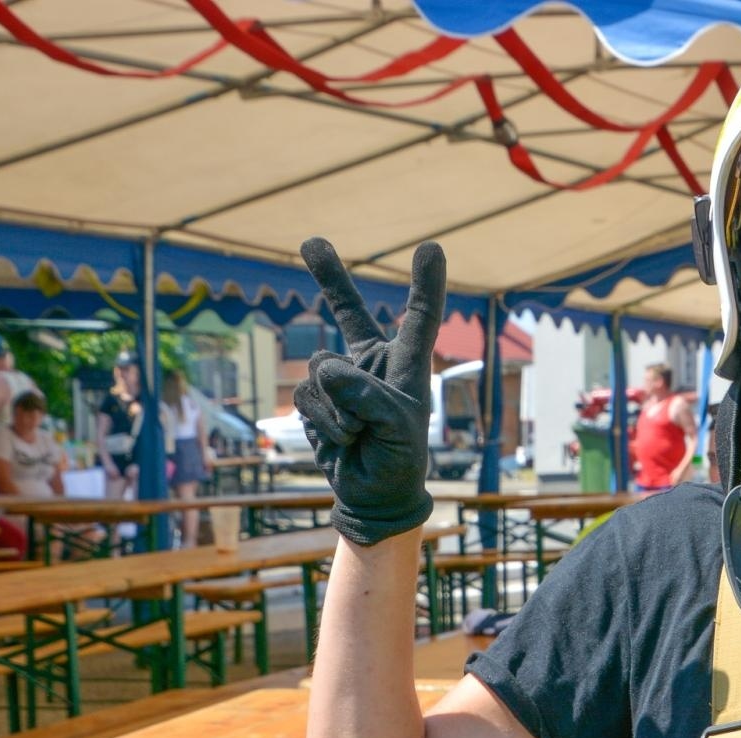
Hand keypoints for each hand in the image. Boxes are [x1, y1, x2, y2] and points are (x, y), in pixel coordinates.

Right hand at [294, 238, 444, 545]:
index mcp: (407, 364)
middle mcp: (372, 362)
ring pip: (322, 370)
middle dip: (329, 276)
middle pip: (348, 311)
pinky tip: (342, 437)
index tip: (432, 248)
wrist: (372, 492)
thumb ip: (365, 395)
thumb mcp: (396, 428)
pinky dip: (323, 420)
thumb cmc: (399, 458)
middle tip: (311, 241)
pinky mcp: (316, 396)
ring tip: (360, 433)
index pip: (420, 319)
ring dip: (338, 409)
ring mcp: (340, 377)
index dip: (426, 284)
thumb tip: (324, 368)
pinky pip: (308, 395)